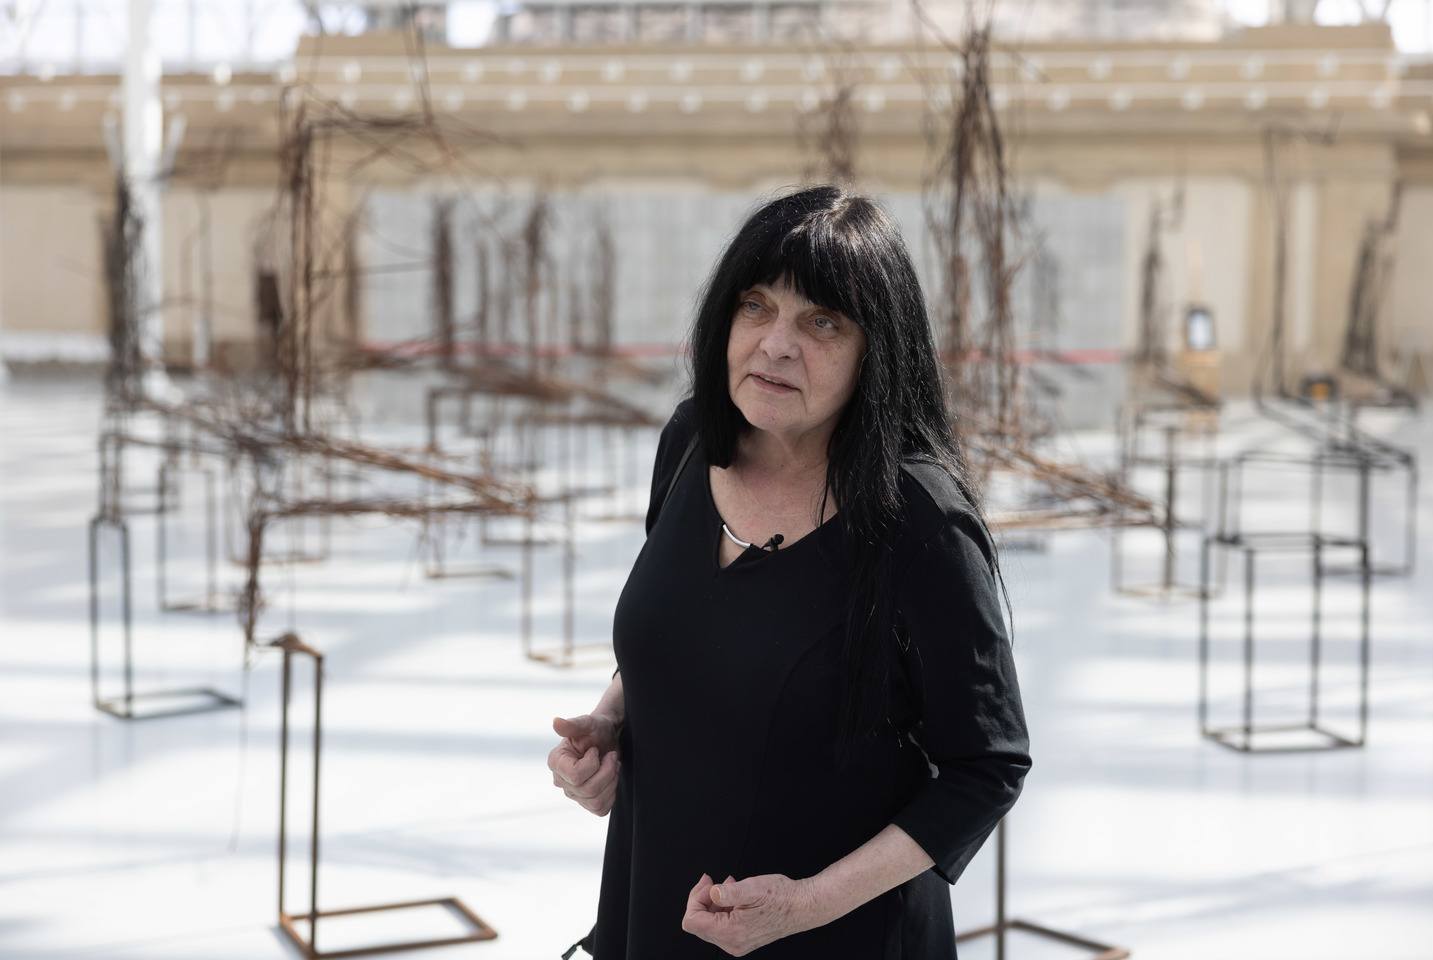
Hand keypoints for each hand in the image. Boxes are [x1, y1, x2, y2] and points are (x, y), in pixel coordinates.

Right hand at [549, 713, 620, 815]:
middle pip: (587, 790)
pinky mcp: (587, 802)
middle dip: (607, 772)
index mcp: (556, 762)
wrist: (608, 737)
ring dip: (611, 782)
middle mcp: (561, 781)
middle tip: (612, 756)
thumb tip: (556, 722)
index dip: (592, 764)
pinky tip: (611, 778)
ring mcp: (573, 794)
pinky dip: (611, 794)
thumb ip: (572, 725)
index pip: (575, 776)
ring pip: (595, 802)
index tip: (595, 751)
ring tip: (612, 766)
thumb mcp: (588, 723)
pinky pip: (601, 809)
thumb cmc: (597, 729)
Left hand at [680, 872, 819, 955]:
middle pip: (698, 923)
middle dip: (702, 899)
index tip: (709, 884)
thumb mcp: (753, 888)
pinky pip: (721, 925)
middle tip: (713, 881)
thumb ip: (729, 892)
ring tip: (729, 886)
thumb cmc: (782, 898)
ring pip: (708, 923)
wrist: (803, 906)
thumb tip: (712, 892)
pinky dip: (722, 907)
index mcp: (730, 932)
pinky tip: (734, 895)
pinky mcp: (742, 938)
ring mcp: (736, 943)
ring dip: (713, 902)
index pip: (692, 921)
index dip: (695, 899)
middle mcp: (731, 943)